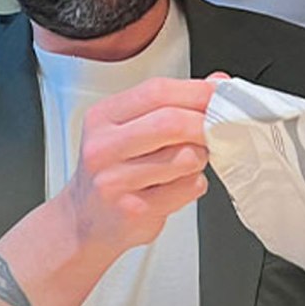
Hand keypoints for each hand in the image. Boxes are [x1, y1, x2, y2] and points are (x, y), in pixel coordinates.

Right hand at [66, 76, 217, 262]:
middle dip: (205, 124)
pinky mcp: (134, 211)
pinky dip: (194, 184)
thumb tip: (216, 84)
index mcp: (102, 117)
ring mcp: (116, 181)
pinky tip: (177, 186)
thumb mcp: (129, 129)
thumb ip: (171, 105)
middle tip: (219, 130)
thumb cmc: (112, 172)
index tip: (220, 94)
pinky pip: (187, 189)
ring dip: (201, 157)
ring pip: (185, 157)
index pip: (157, 91)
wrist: (84, 221)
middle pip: (171, 123)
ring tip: (189, 162)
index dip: (197, 91)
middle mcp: (104, 147)